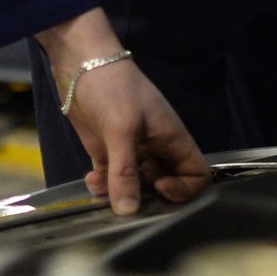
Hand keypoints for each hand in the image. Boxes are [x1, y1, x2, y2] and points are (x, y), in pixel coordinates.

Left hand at [36, 8, 209, 215]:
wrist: (80, 63)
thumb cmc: (114, 88)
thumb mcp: (123, 128)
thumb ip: (126, 172)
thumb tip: (128, 212)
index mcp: (172, 139)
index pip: (196, 174)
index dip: (184, 188)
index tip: (160, 187)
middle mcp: (156, 149)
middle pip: (164, 186)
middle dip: (147, 197)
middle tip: (126, 197)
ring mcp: (131, 151)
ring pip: (135, 186)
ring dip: (120, 194)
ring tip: (102, 191)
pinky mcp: (107, 152)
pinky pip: (111, 180)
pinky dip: (103, 187)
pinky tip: (90, 181)